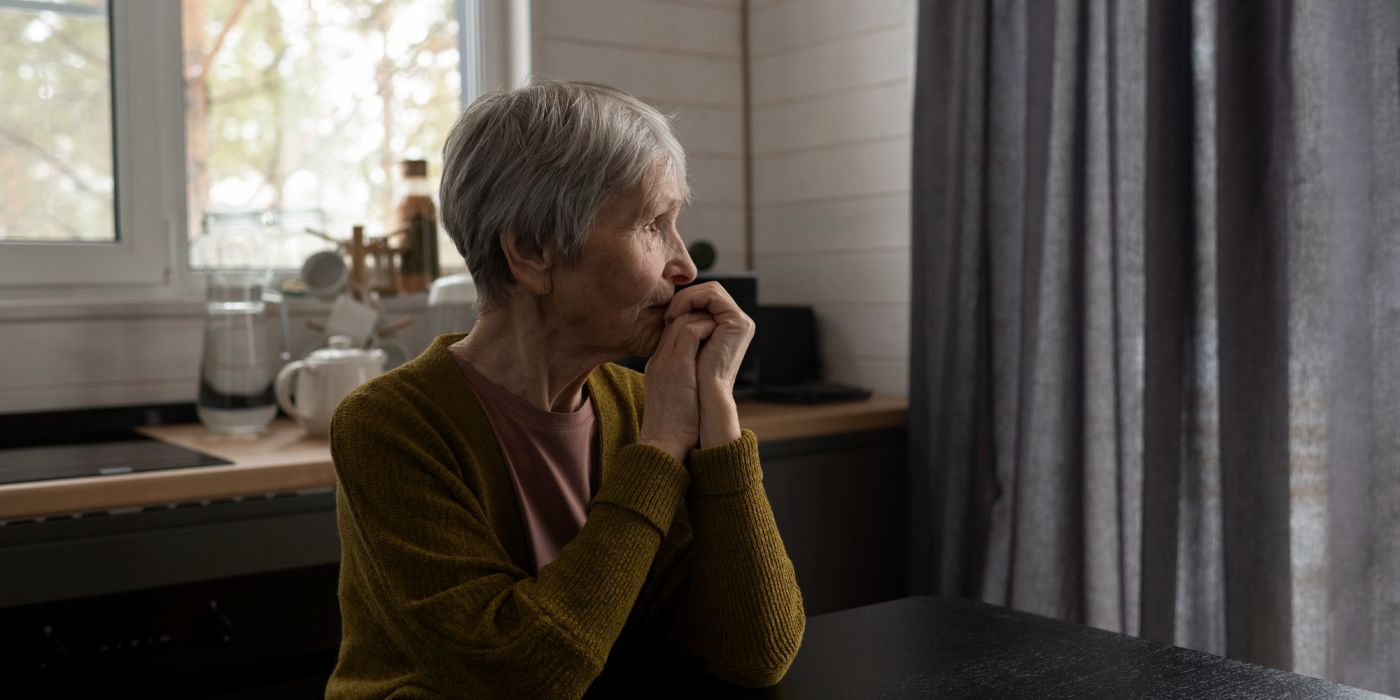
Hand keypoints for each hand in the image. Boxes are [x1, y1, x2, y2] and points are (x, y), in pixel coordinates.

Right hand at [639, 310, 716, 461]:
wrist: (663, 442)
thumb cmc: (673, 427)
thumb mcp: (673, 398)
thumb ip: (681, 381)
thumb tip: (700, 377)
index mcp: (657, 365)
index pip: (671, 331)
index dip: (690, 325)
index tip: (708, 330)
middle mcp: (659, 358)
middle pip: (674, 320)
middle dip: (697, 317)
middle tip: (716, 324)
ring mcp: (666, 360)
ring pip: (681, 320)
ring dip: (703, 320)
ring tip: (718, 329)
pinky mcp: (678, 365)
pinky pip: (691, 331)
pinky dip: (706, 328)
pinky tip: (717, 335)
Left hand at [664, 283, 753, 447]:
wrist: (702, 402)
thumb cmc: (690, 383)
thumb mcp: (685, 350)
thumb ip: (685, 329)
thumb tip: (673, 312)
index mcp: (726, 331)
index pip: (705, 301)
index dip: (684, 303)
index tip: (666, 318)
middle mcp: (736, 325)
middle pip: (709, 292)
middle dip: (686, 297)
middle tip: (668, 315)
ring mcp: (740, 323)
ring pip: (711, 290)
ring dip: (687, 297)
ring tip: (671, 315)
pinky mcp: (738, 322)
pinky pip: (713, 296)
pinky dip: (693, 298)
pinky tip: (678, 314)